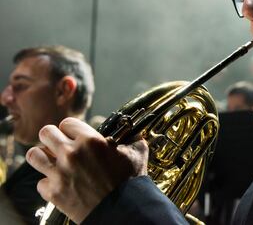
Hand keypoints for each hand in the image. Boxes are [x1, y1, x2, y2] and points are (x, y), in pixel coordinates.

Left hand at [26, 117, 148, 223]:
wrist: (123, 210)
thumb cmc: (130, 181)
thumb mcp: (137, 152)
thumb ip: (133, 137)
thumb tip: (132, 131)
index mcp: (90, 140)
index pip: (67, 123)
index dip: (72, 129)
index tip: (75, 136)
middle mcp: (71, 153)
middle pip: (46, 133)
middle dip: (53, 137)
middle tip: (60, 145)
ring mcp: (60, 173)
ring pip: (34, 155)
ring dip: (43, 156)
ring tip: (51, 160)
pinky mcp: (54, 193)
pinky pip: (40, 182)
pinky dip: (49, 183)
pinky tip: (60, 183)